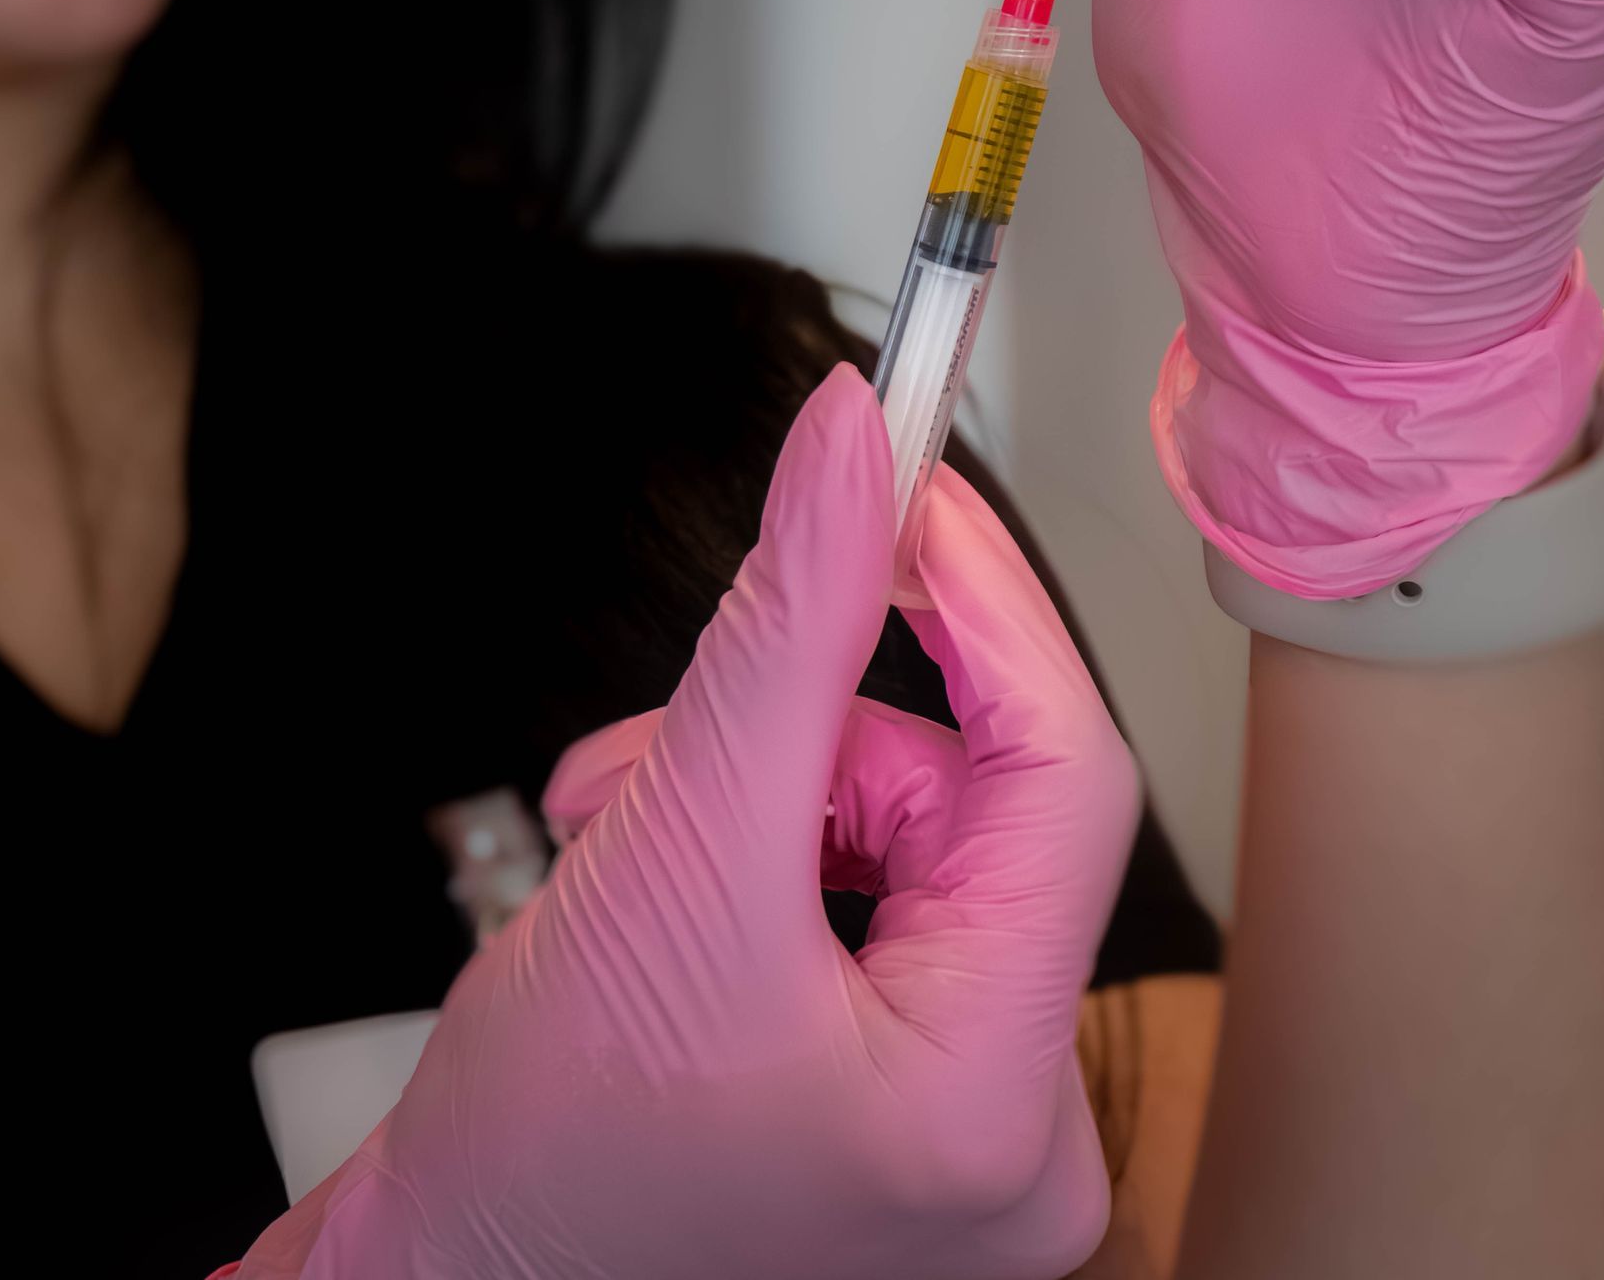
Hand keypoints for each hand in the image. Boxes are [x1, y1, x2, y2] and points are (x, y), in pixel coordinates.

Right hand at [232, 365, 1139, 1278]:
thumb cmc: (542, 1155)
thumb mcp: (674, 846)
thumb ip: (783, 627)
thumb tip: (850, 448)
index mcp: (996, 1100)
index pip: (1062, 771)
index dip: (982, 608)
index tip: (906, 495)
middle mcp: (1017, 1132)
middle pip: (964, 803)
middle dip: (802, 737)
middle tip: (673, 747)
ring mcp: (963, 1124)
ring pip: (906, 832)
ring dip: (757, 786)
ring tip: (625, 832)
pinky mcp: (906, 1095)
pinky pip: (878, 891)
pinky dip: (765, 845)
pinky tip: (658, 876)